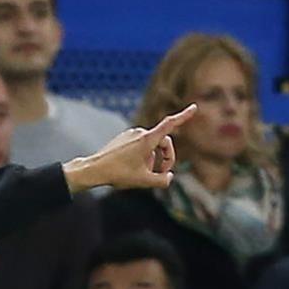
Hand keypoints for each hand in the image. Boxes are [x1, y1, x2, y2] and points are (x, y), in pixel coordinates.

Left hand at [63, 105, 196, 192]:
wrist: (94, 169)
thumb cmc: (118, 173)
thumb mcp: (144, 181)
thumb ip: (162, 180)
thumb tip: (169, 177)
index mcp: (147, 139)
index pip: (169, 124)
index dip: (183, 116)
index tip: (194, 107)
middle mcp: (139, 133)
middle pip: (164, 143)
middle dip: (167, 157)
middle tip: (163, 173)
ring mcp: (131, 134)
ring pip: (153, 146)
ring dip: (154, 159)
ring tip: (144, 173)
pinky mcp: (124, 138)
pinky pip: (141, 146)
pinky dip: (144, 156)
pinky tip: (133, 167)